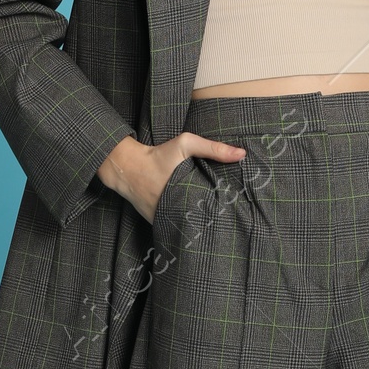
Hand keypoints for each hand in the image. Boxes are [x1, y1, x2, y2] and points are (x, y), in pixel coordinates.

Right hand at [97, 131, 246, 223]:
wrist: (127, 168)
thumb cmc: (158, 155)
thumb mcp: (185, 144)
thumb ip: (213, 148)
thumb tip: (242, 154)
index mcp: (189, 194)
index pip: (215, 207)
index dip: (227, 207)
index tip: (238, 204)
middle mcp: (178, 210)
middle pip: (205, 218)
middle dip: (216, 216)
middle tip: (231, 214)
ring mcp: (167, 219)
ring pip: (190, 224)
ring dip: (201, 221)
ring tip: (217, 220)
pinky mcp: (158, 222)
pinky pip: (176, 224)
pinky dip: (184, 221)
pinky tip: (195, 218)